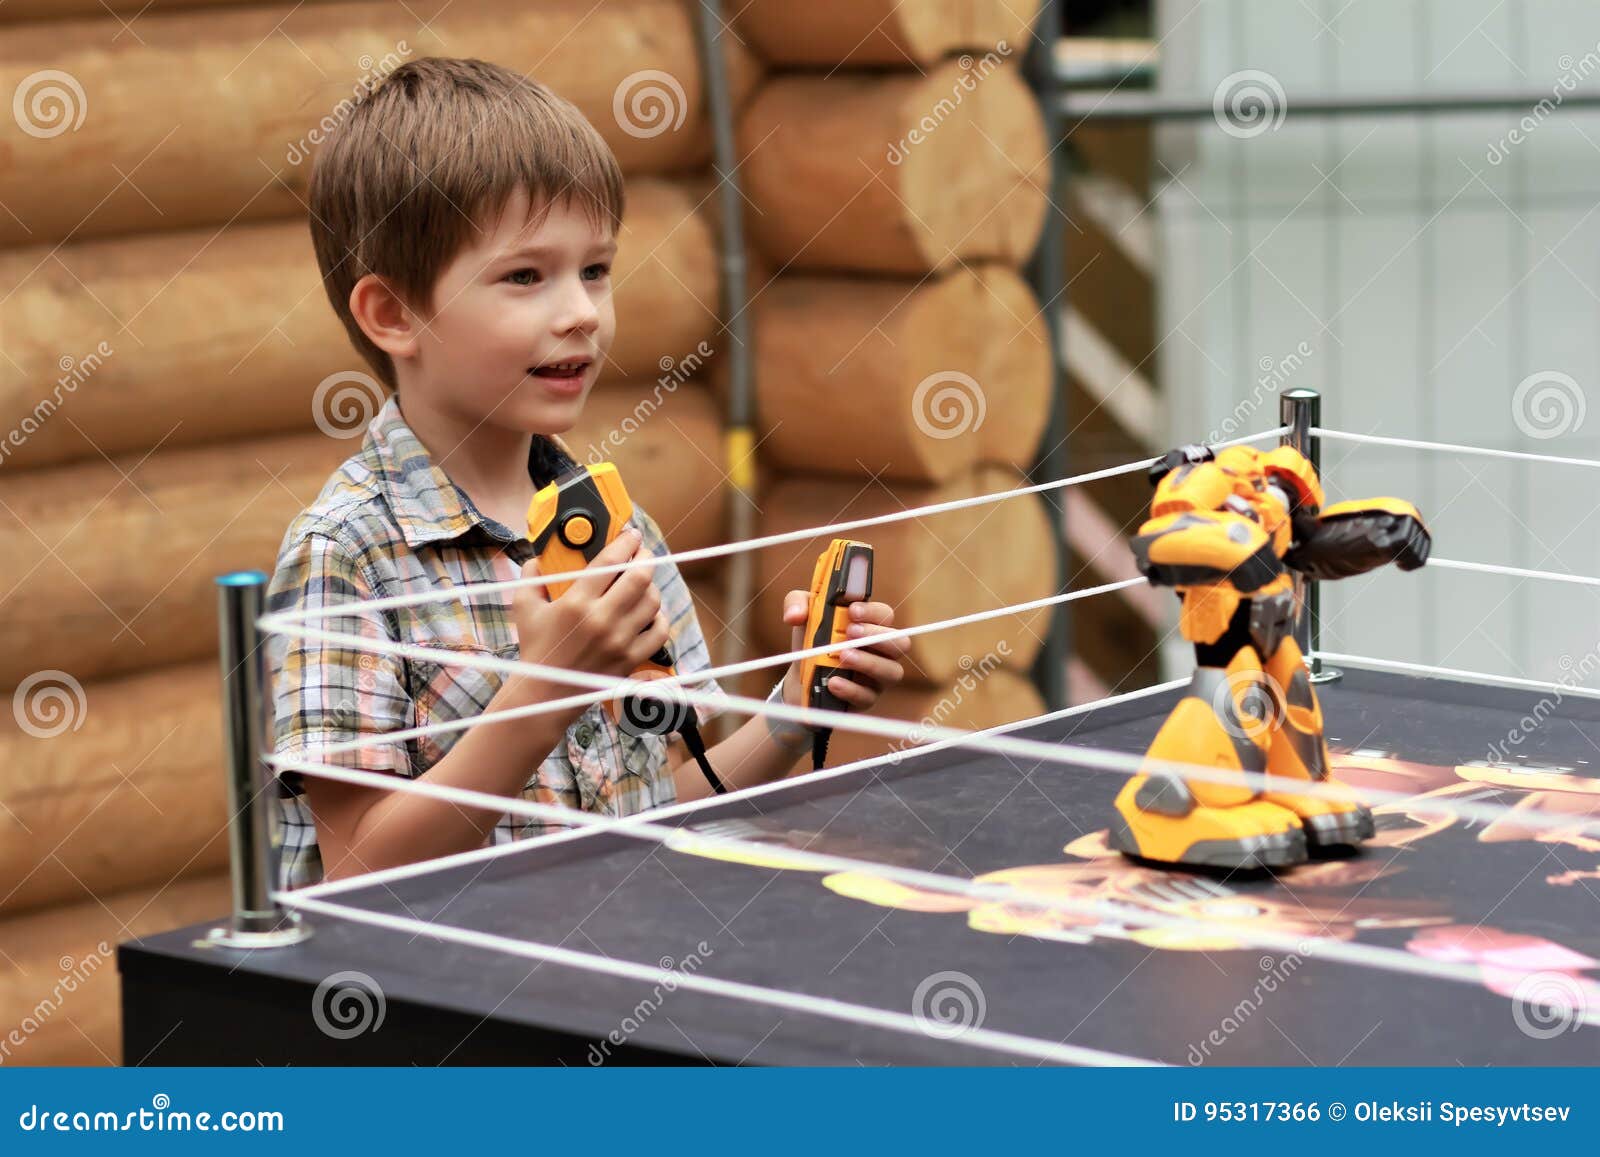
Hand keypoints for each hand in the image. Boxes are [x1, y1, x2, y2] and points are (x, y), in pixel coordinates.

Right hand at [510, 527, 666, 703]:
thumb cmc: (536, 650)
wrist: (545, 694)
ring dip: (651, 586)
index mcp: (576, 603)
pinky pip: (659, 631)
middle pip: (640, 577)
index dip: (626, 542)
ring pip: (652, 601)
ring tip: (642, 582)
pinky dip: (659, 617)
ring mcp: (619, 640)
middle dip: (645, 558)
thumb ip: (532, 577)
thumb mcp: (524, 608)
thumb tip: (538, 557)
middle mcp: (601, 620)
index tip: (631, 534)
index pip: (611, 561)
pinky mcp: (630, 658)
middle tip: (641, 553)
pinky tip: (649, 612)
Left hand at [779, 592, 907, 712]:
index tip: (851, 611)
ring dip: (869, 662)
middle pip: (900, 642)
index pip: (885, 614)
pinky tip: (833, 683)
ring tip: (842, 657)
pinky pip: (868, 697)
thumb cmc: (809, 642)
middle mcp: (880, 651)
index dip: (872, 612)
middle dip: (876, 635)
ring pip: (892, 671)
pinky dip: (851, 689)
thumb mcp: (801, 617)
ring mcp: (876, 677)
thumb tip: (794, 615)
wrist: (799, 679)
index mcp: (869, 626)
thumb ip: (796, 604)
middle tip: (850, 632)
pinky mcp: (865, 699)